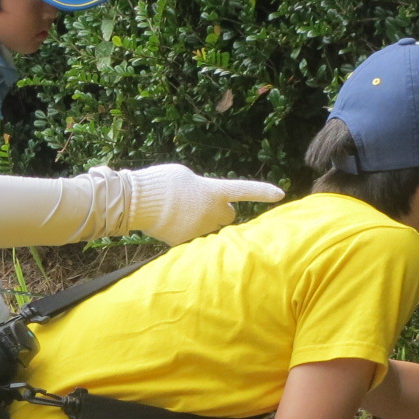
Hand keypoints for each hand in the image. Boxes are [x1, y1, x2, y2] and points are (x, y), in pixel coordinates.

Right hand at [123, 164, 283, 244]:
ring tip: (179, 214)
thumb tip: (204, 199)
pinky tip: (170, 225)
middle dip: (221, 212)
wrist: (137, 201)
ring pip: (209, 229)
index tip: (280, 194)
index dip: (263, 192)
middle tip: (203, 206)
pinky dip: (185, 234)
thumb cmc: (161, 182)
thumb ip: (202, 187)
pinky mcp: (185, 243)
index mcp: (214, 192)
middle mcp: (212, 213)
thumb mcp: (186, 175)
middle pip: (228, 216)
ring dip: (202, 223)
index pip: (245, 190)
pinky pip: (192, 240)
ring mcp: (200, 230)